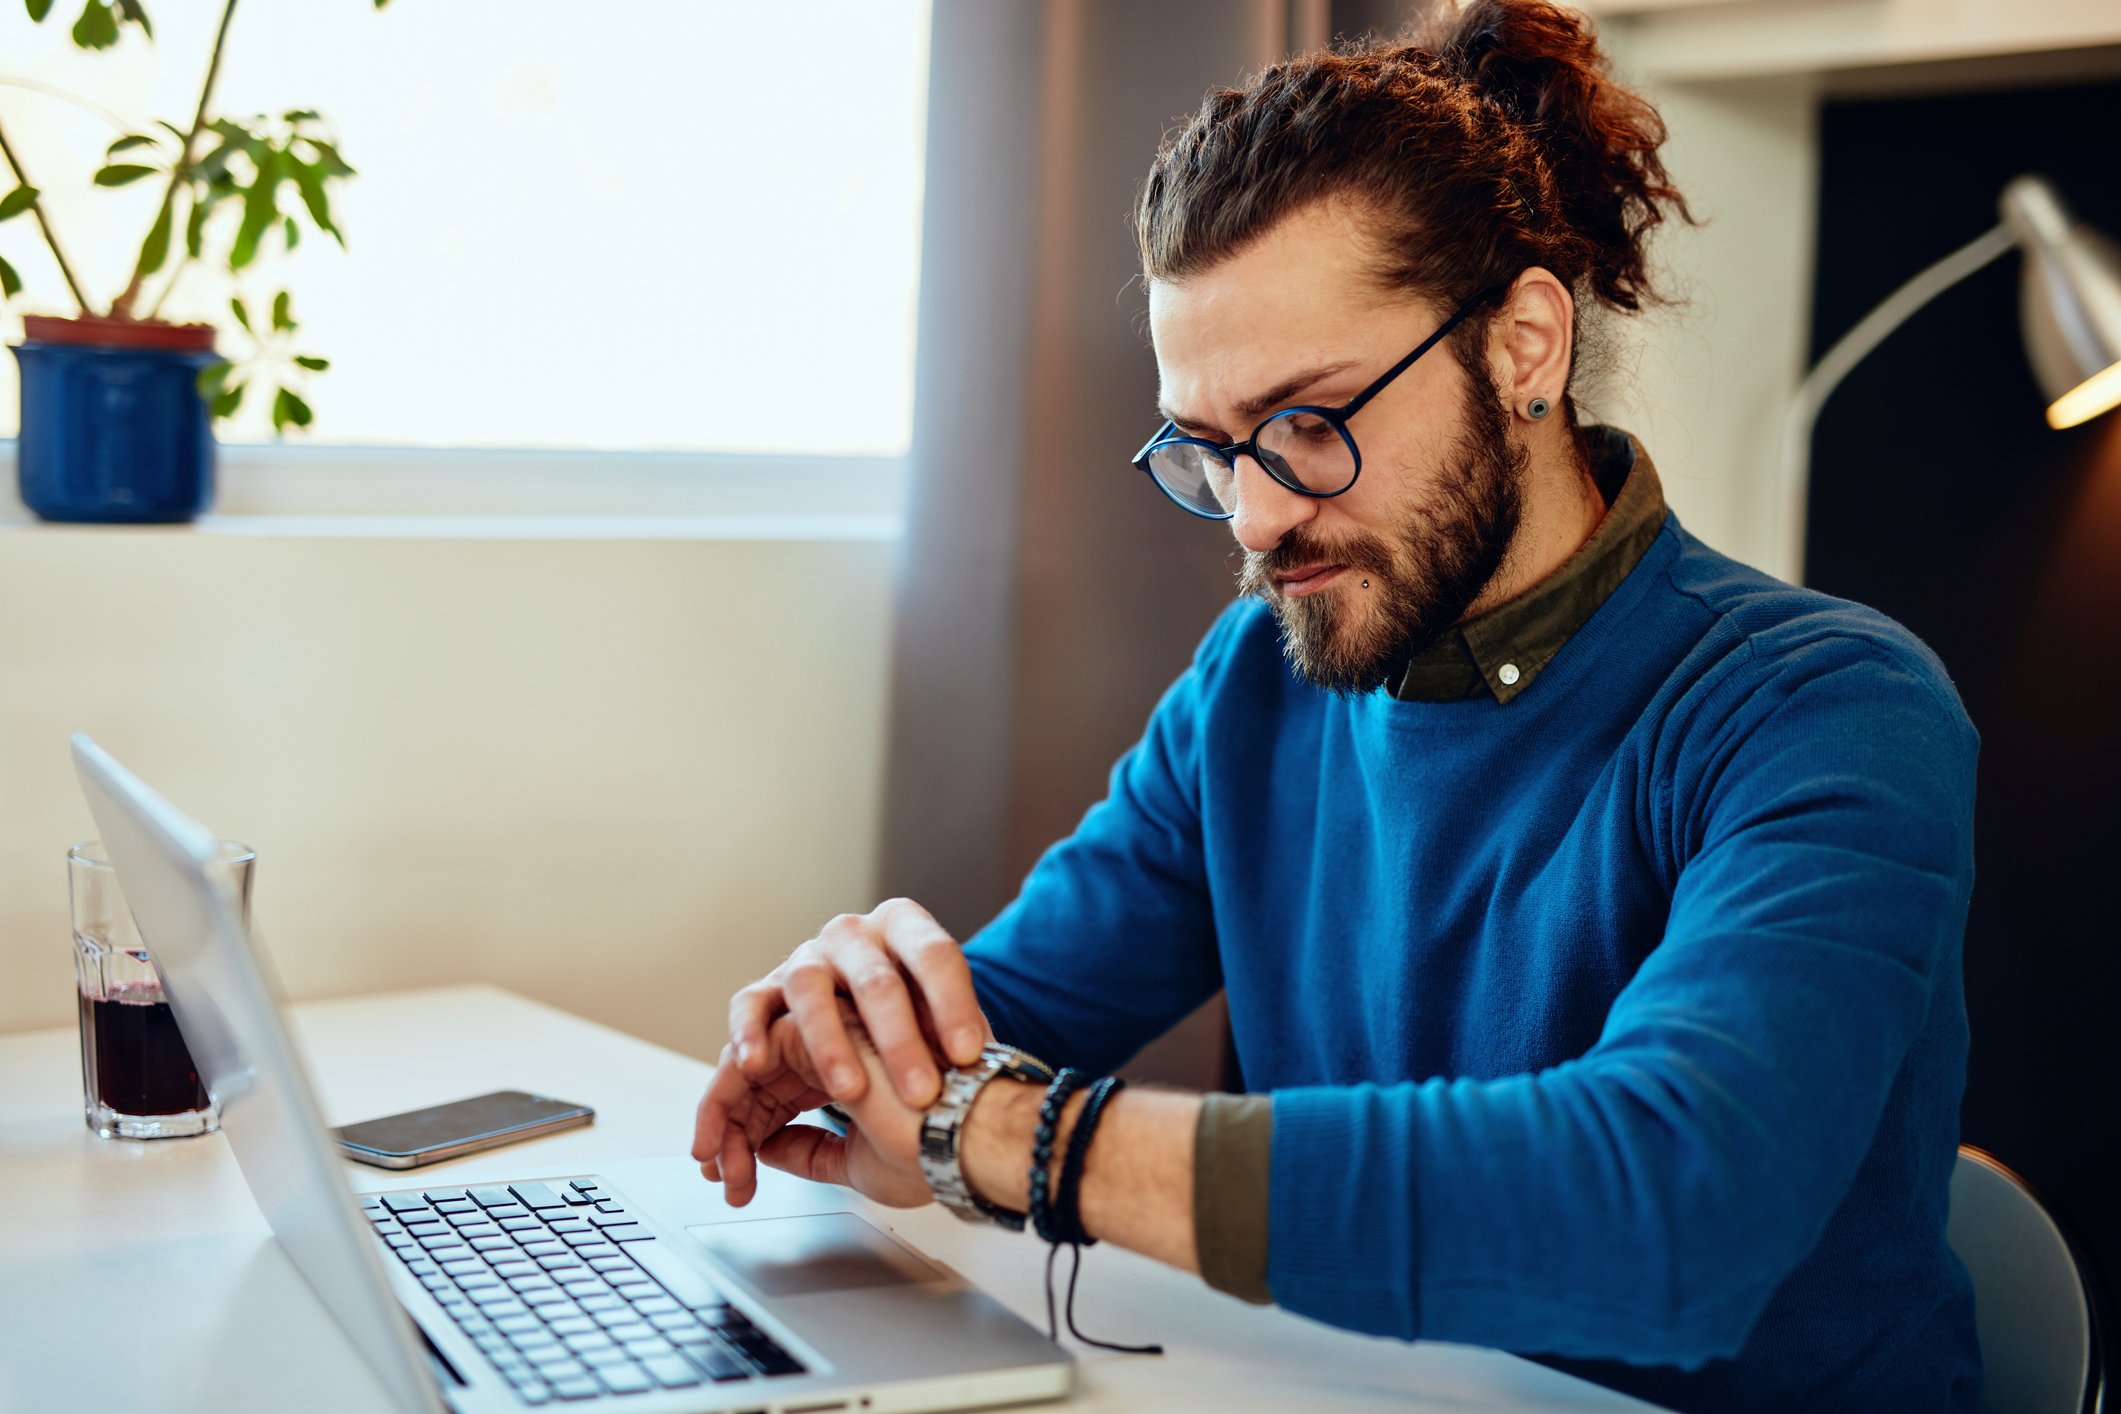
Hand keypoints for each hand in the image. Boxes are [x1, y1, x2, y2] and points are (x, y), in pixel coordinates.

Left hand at [692, 1002, 931, 1209]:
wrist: (961, 1138)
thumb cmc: (931, 1150)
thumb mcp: (857, 1163)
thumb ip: (812, 1152)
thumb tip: (769, 1150)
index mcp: (850, 1070)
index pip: (782, 1097)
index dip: (751, 1138)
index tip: (736, 1181)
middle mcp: (837, 1043)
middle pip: (761, 1080)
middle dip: (730, 1131)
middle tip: (721, 1178)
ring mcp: (829, 1028)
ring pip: (749, 1064)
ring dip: (723, 1115)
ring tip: (716, 1163)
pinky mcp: (816, 1021)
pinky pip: (748, 1053)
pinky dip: (724, 1092)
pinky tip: (720, 1133)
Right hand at [726, 899, 991, 1111]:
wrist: (859, 1017)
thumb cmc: (913, 1021)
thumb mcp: (940, 1019)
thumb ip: (959, 1036)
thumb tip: (991, 1071)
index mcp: (905, 928)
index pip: (935, 956)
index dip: (954, 1004)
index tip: (971, 1055)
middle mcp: (853, 934)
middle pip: (876, 979)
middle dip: (900, 1040)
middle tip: (922, 1093)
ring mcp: (806, 956)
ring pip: (810, 987)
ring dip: (830, 1042)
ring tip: (850, 1093)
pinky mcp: (766, 987)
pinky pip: (749, 1003)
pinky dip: (749, 1032)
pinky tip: (756, 1065)